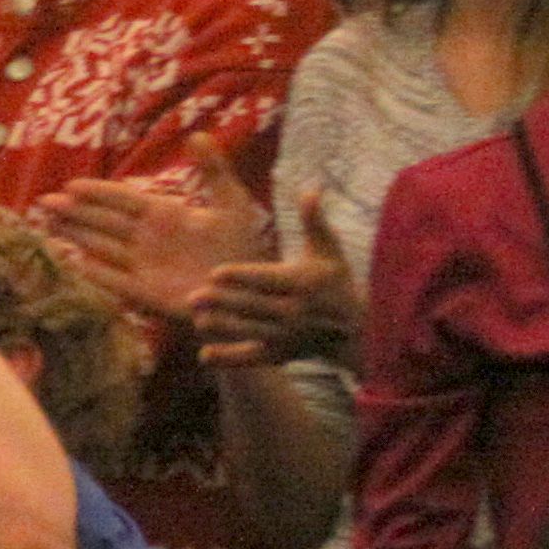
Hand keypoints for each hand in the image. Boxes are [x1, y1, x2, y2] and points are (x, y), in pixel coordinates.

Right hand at [36, 160, 269, 330]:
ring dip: (74, 236)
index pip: (123, 199)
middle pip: (103, 221)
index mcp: (165, 215)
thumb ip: (214, 171)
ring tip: (46, 226)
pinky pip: (112, 279)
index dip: (97, 192)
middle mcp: (147, 239)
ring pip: (100, 246)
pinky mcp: (146, 293)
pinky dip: (91, 272)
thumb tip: (197, 135)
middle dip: (74, 212)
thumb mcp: (233, 205)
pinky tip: (70, 262)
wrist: (251, 293)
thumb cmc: (243, 249)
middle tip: (44, 202)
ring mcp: (144, 266)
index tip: (71, 185)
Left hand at [199, 193, 362, 366]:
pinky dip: (230, 359)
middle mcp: (294, 311)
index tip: (216, 273)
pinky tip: (204, 355)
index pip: (268, 280)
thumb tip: (310, 189)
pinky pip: (252, 359)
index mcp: (301, 283)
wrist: (355, 329)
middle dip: (224, 303)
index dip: (242, 277)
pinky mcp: (280, 355)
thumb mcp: (328, 250)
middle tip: (193, 296)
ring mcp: (286, 336)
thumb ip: (314, 221)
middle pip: (253, 307)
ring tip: (195, 319)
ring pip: (249, 332)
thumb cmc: (334, 281)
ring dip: (222, 328)